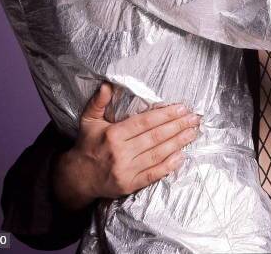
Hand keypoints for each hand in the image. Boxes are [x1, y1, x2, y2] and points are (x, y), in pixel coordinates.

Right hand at [53, 83, 200, 209]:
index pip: (144, 122)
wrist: (77, 178)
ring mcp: (126, 170)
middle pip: (155, 137)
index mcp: (113, 134)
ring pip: (157, 154)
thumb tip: (107, 84)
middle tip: (194, 118)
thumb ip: (98, 102)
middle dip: (177, 126)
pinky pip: (153, 174)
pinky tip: (182, 156)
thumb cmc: (86, 145)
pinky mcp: (129, 185)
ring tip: (193, 133)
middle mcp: (121, 152)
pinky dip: (168, 166)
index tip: (181, 108)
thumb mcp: (88, 120)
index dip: (165, 115)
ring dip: (178, 143)